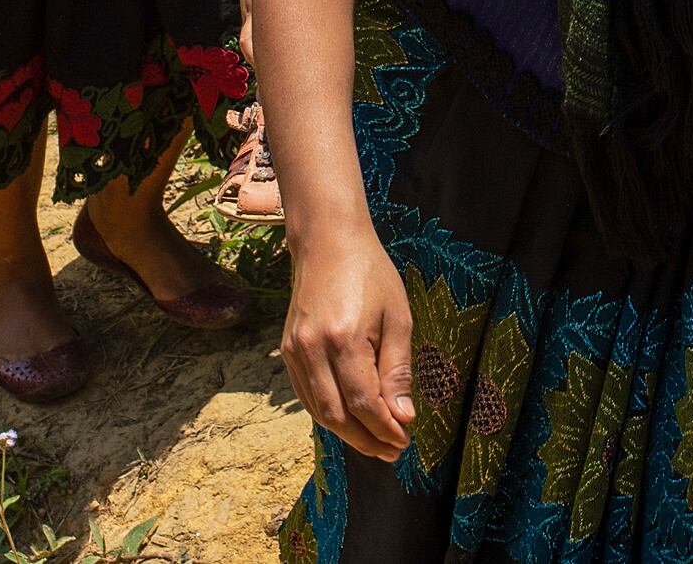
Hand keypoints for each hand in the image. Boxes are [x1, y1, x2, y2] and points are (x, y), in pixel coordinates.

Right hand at [282, 217, 413, 459]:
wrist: (328, 242)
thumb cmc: (370, 274)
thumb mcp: (397, 317)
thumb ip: (398, 370)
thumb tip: (403, 417)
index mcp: (344, 338)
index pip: (364, 403)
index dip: (385, 429)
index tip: (405, 440)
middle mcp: (313, 349)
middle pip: (338, 415)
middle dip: (367, 440)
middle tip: (393, 451)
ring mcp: (295, 351)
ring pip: (319, 412)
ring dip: (348, 434)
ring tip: (376, 443)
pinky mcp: (287, 351)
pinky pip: (307, 396)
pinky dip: (329, 414)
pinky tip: (351, 421)